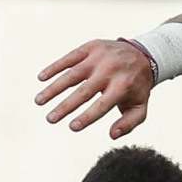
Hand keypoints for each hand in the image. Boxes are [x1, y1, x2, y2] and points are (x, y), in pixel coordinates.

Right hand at [35, 37, 154, 136]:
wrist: (143, 54)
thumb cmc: (137, 86)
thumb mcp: (140, 107)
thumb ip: (128, 123)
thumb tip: (111, 135)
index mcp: (123, 86)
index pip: (102, 105)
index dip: (87, 117)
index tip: (72, 127)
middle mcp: (110, 70)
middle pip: (83, 92)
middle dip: (65, 107)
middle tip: (50, 119)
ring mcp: (99, 57)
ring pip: (72, 74)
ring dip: (53, 88)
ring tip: (39, 101)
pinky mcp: (91, 47)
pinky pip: (69, 58)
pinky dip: (55, 67)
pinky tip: (41, 78)